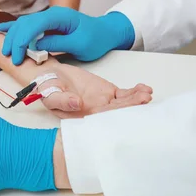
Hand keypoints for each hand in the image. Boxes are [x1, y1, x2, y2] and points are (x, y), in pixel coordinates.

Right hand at [0, 6, 135, 64]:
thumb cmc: (96, 38)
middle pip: (25, 24)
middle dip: (14, 40)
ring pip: (24, 24)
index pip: (34, 25)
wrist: (105, 32)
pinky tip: (2, 28)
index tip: (17, 56)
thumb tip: (37, 46)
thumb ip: (58, 43)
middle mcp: (51, 14)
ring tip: (5, 51)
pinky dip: (15, 28)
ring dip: (12, 37)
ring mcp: (48, 19)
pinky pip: (28, 26)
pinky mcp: (48, 25)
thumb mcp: (79, 44)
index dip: (22, 40)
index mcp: (59, 16)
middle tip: (8, 57)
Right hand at [34, 63, 152, 118]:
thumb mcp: (49, 94)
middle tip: (143, 100)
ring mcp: (104, 103)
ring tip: (146, 94)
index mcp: (82, 118)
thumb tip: (76, 103)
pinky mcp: (108, 93)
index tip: (125, 114)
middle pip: (116, 113)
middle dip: (131, 107)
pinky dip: (134, 92)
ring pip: (123, 104)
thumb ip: (61, 100)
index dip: (114, 118)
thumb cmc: (48, 88)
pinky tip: (144, 89)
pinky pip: (124, 95)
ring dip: (136, 100)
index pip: (100, 120)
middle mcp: (96, 113)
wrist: (51, 76)